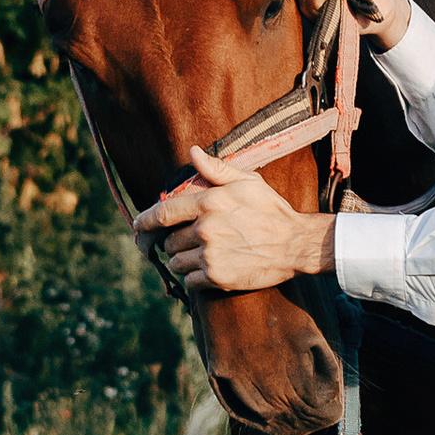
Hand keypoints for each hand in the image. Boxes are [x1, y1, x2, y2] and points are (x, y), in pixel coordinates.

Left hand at [152, 151, 332, 293]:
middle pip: (169, 241)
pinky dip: (195, 278)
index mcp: (208, 203)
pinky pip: (189, 281)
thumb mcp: (248, 182)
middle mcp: (204, 229)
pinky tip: (211, 269)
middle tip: (191, 241)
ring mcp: (210, 255)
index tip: (138, 225)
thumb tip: (192, 152)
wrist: (296, 244)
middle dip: (175, 241)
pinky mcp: (217, 277)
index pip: (163, 213)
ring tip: (202, 255)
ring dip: (184, 260)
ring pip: (177, 262)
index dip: (145, 220)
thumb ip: (217, 169)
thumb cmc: (272, 210)